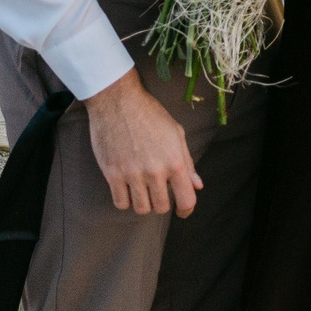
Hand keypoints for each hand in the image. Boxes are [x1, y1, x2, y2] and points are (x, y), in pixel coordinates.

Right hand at [84, 71, 201, 216]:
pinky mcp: (112, 173)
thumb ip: (187, 162)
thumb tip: (197, 185)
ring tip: (142, 189)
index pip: (187, 200)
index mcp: (175, 161)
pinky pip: (120, 203)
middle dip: (162, 203)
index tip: (182, 210)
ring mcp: (132, 173)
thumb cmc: (150, 114)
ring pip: (141, 208)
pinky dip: (125, 200)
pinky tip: (127, 188)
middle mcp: (155, 171)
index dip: (186, 210)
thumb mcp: (176, 133)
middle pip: (161, 207)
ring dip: (143, 202)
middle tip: (157, 191)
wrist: (117, 100)